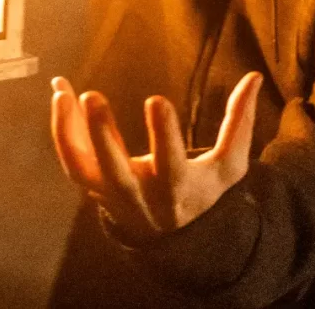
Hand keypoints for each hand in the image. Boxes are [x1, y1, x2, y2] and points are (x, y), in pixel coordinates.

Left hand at [51, 72, 261, 243]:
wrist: (174, 238)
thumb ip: (240, 122)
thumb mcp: (229, 166)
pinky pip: (71, 160)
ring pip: (83, 168)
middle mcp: (140, 194)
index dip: (163, 135)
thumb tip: (254, 76)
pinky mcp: (92, 188)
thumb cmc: (204, 192)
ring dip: (69, 131)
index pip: (169, 165)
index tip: (156, 100)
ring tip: (63, 93)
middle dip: (102, 135)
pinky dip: (62, 129)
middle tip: (92, 96)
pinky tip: (60, 92)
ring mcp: (111, 194)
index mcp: (177, 188)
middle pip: (115, 171)